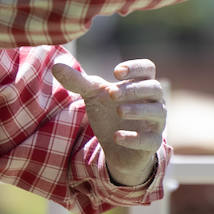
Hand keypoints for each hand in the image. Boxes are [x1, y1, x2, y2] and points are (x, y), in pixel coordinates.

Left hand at [51, 58, 165, 186]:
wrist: (115, 147)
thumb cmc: (108, 114)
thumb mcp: (92, 96)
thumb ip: (78, 81)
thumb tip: (56, 66)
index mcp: (141, 84)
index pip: (147, 68)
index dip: (135, 68)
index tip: (115, 72)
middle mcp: (154, 102)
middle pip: (154, 88)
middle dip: (133, 90)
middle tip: (110, 93)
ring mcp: (156, 123)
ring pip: (158, 113)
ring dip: (138, 110)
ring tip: (118, 111)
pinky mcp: (152, 144)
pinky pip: (151, 140)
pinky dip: (135, 138)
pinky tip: (116, 136)